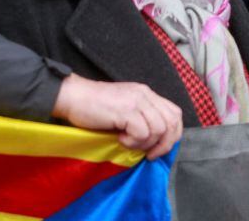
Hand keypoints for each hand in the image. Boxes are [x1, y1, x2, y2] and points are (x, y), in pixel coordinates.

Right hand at [52, 74, 182, 159]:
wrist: (73, 97)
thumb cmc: (94, 107)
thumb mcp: (124, 108)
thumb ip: (140, 117)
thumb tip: (154, 142)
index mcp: (147, 94)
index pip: (175, 113)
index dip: (173, 134)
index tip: (159, 148)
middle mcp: (146, 95)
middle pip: (171, 122)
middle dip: (164, 144)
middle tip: (148, 154)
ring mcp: (137, 101)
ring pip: (158, 129)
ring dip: (144, 143)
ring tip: (127, 142)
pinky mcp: (126, 110)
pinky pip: (142, 133)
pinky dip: (132, 142)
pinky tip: (119, 138)